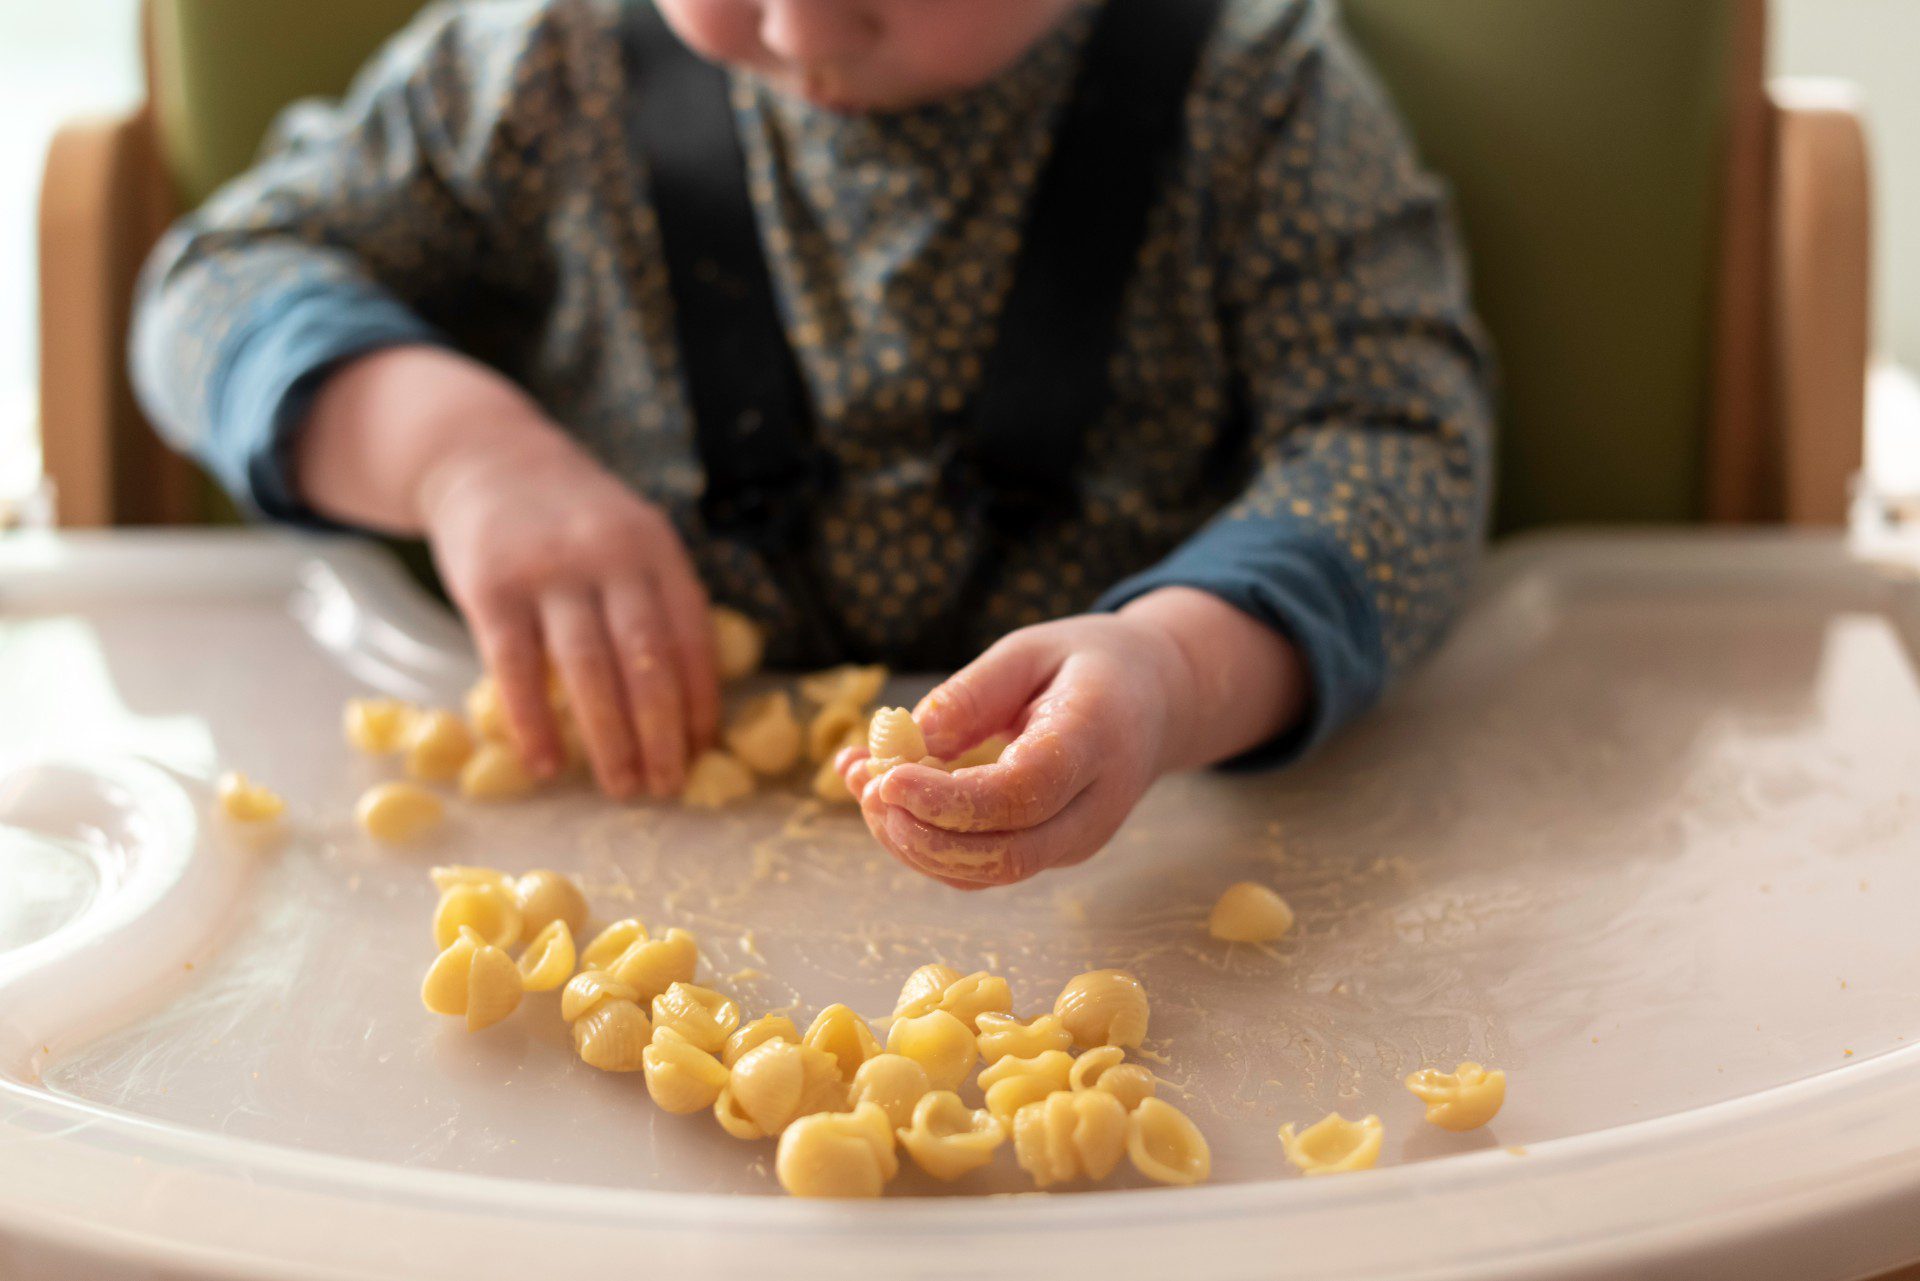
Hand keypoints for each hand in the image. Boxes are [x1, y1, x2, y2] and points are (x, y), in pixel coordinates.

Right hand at [294, 345, 719, 798]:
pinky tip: (545, 764)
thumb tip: (689, 705)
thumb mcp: (630, 538)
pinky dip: (533, 722)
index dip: (701, 699)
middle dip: (661, 731)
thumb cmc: (570, 520)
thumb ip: (656, 602)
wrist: (484, 456)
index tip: (703, 751)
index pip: (691, 635)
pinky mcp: (491, 587)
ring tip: (621, 787)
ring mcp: (549, 570)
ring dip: (609, 738)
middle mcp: (609, 556)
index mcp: (656, 549)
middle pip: (646, 657)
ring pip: (588, 667)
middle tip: (666, 786)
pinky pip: (516, 667)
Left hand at [837, 588, 1306, 888]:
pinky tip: (884, 800)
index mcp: (1097, 742)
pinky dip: (925, 845)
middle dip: (919, 832)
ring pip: (986, 872)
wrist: (1154, 701)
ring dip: (911, 842)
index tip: (887, 778)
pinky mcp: (1050, 853)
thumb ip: (972, 693)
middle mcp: (1094, 808)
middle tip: (863, 783)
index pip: (1021, 794)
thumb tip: (910, 740)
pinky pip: (981, 869)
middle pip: (1003, 852)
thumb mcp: (1031, 649)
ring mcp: (1075, 841)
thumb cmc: (1089, 665)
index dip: (948, 800)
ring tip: (861, 782)